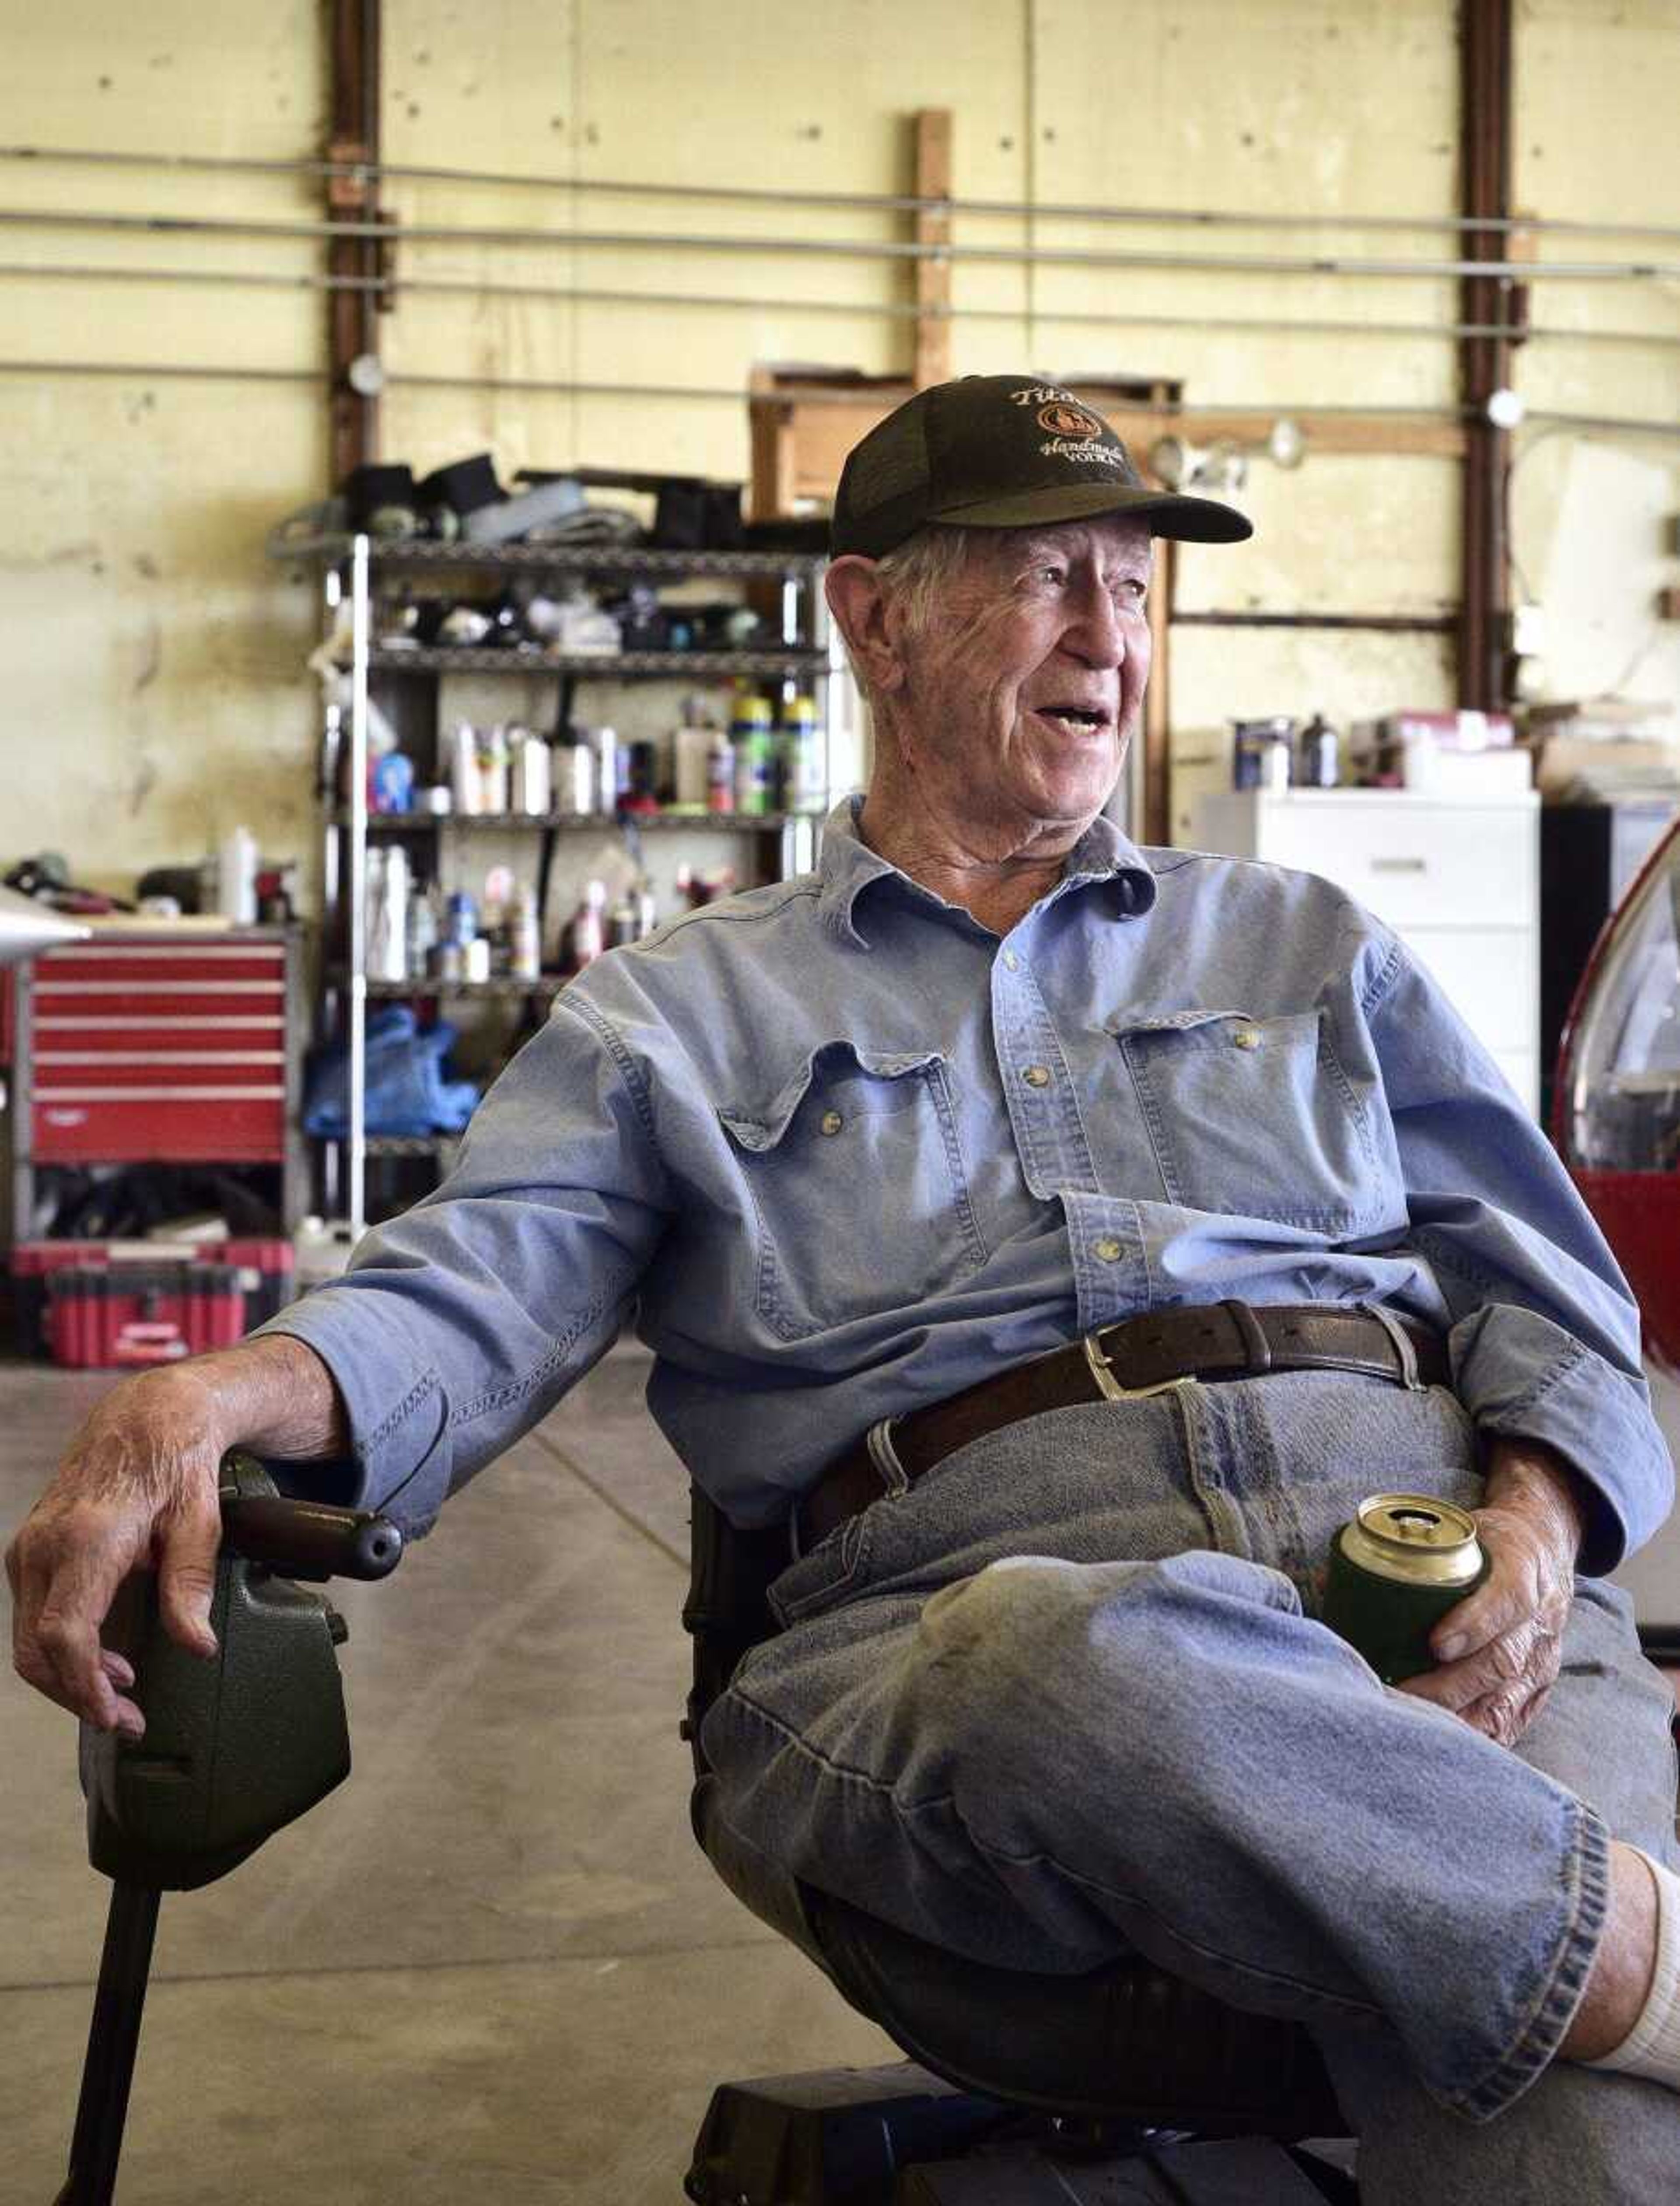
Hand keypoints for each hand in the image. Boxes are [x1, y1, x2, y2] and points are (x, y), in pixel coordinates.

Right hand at [5, 1367, 226, 1736]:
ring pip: (29, 1639)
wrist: (145, 1416)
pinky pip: (34, 1616)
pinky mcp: (30, 1551)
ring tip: (121, 1694)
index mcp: (86, 1538)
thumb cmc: (175, 1462)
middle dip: (77, 1695)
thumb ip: (191, 1584)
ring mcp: (29, 1547)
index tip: (114, 1714)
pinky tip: (102, 1658)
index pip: (65, 1635)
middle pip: (37, 1649)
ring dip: (69, 1676)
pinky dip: (60, 1648)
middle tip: (126, 1719)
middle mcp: (44, 1545)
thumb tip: (197, 1645)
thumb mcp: (200, 1519)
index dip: (85, 1686)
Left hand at [1395, 1439, 1584, 1746]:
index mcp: (1523, 1569)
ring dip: (1457, 1720)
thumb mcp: (1462, 1527)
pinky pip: (1512, 1722)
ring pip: (1506, 1700)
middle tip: (1397, 1696)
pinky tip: (1444, 1747)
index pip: (1507, 1598)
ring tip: (1411, 1729)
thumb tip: (1329, 1577)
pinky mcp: (1539, 1688)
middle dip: (1447, 1686)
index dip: (1474, 1624)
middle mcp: (1539, 1619)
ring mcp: (1542, 1659)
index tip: (1436, 1644)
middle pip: (1500, 1661)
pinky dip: (1477, 1739)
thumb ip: (1411, 1550)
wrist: (1544, 1551)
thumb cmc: (1487, 1542)